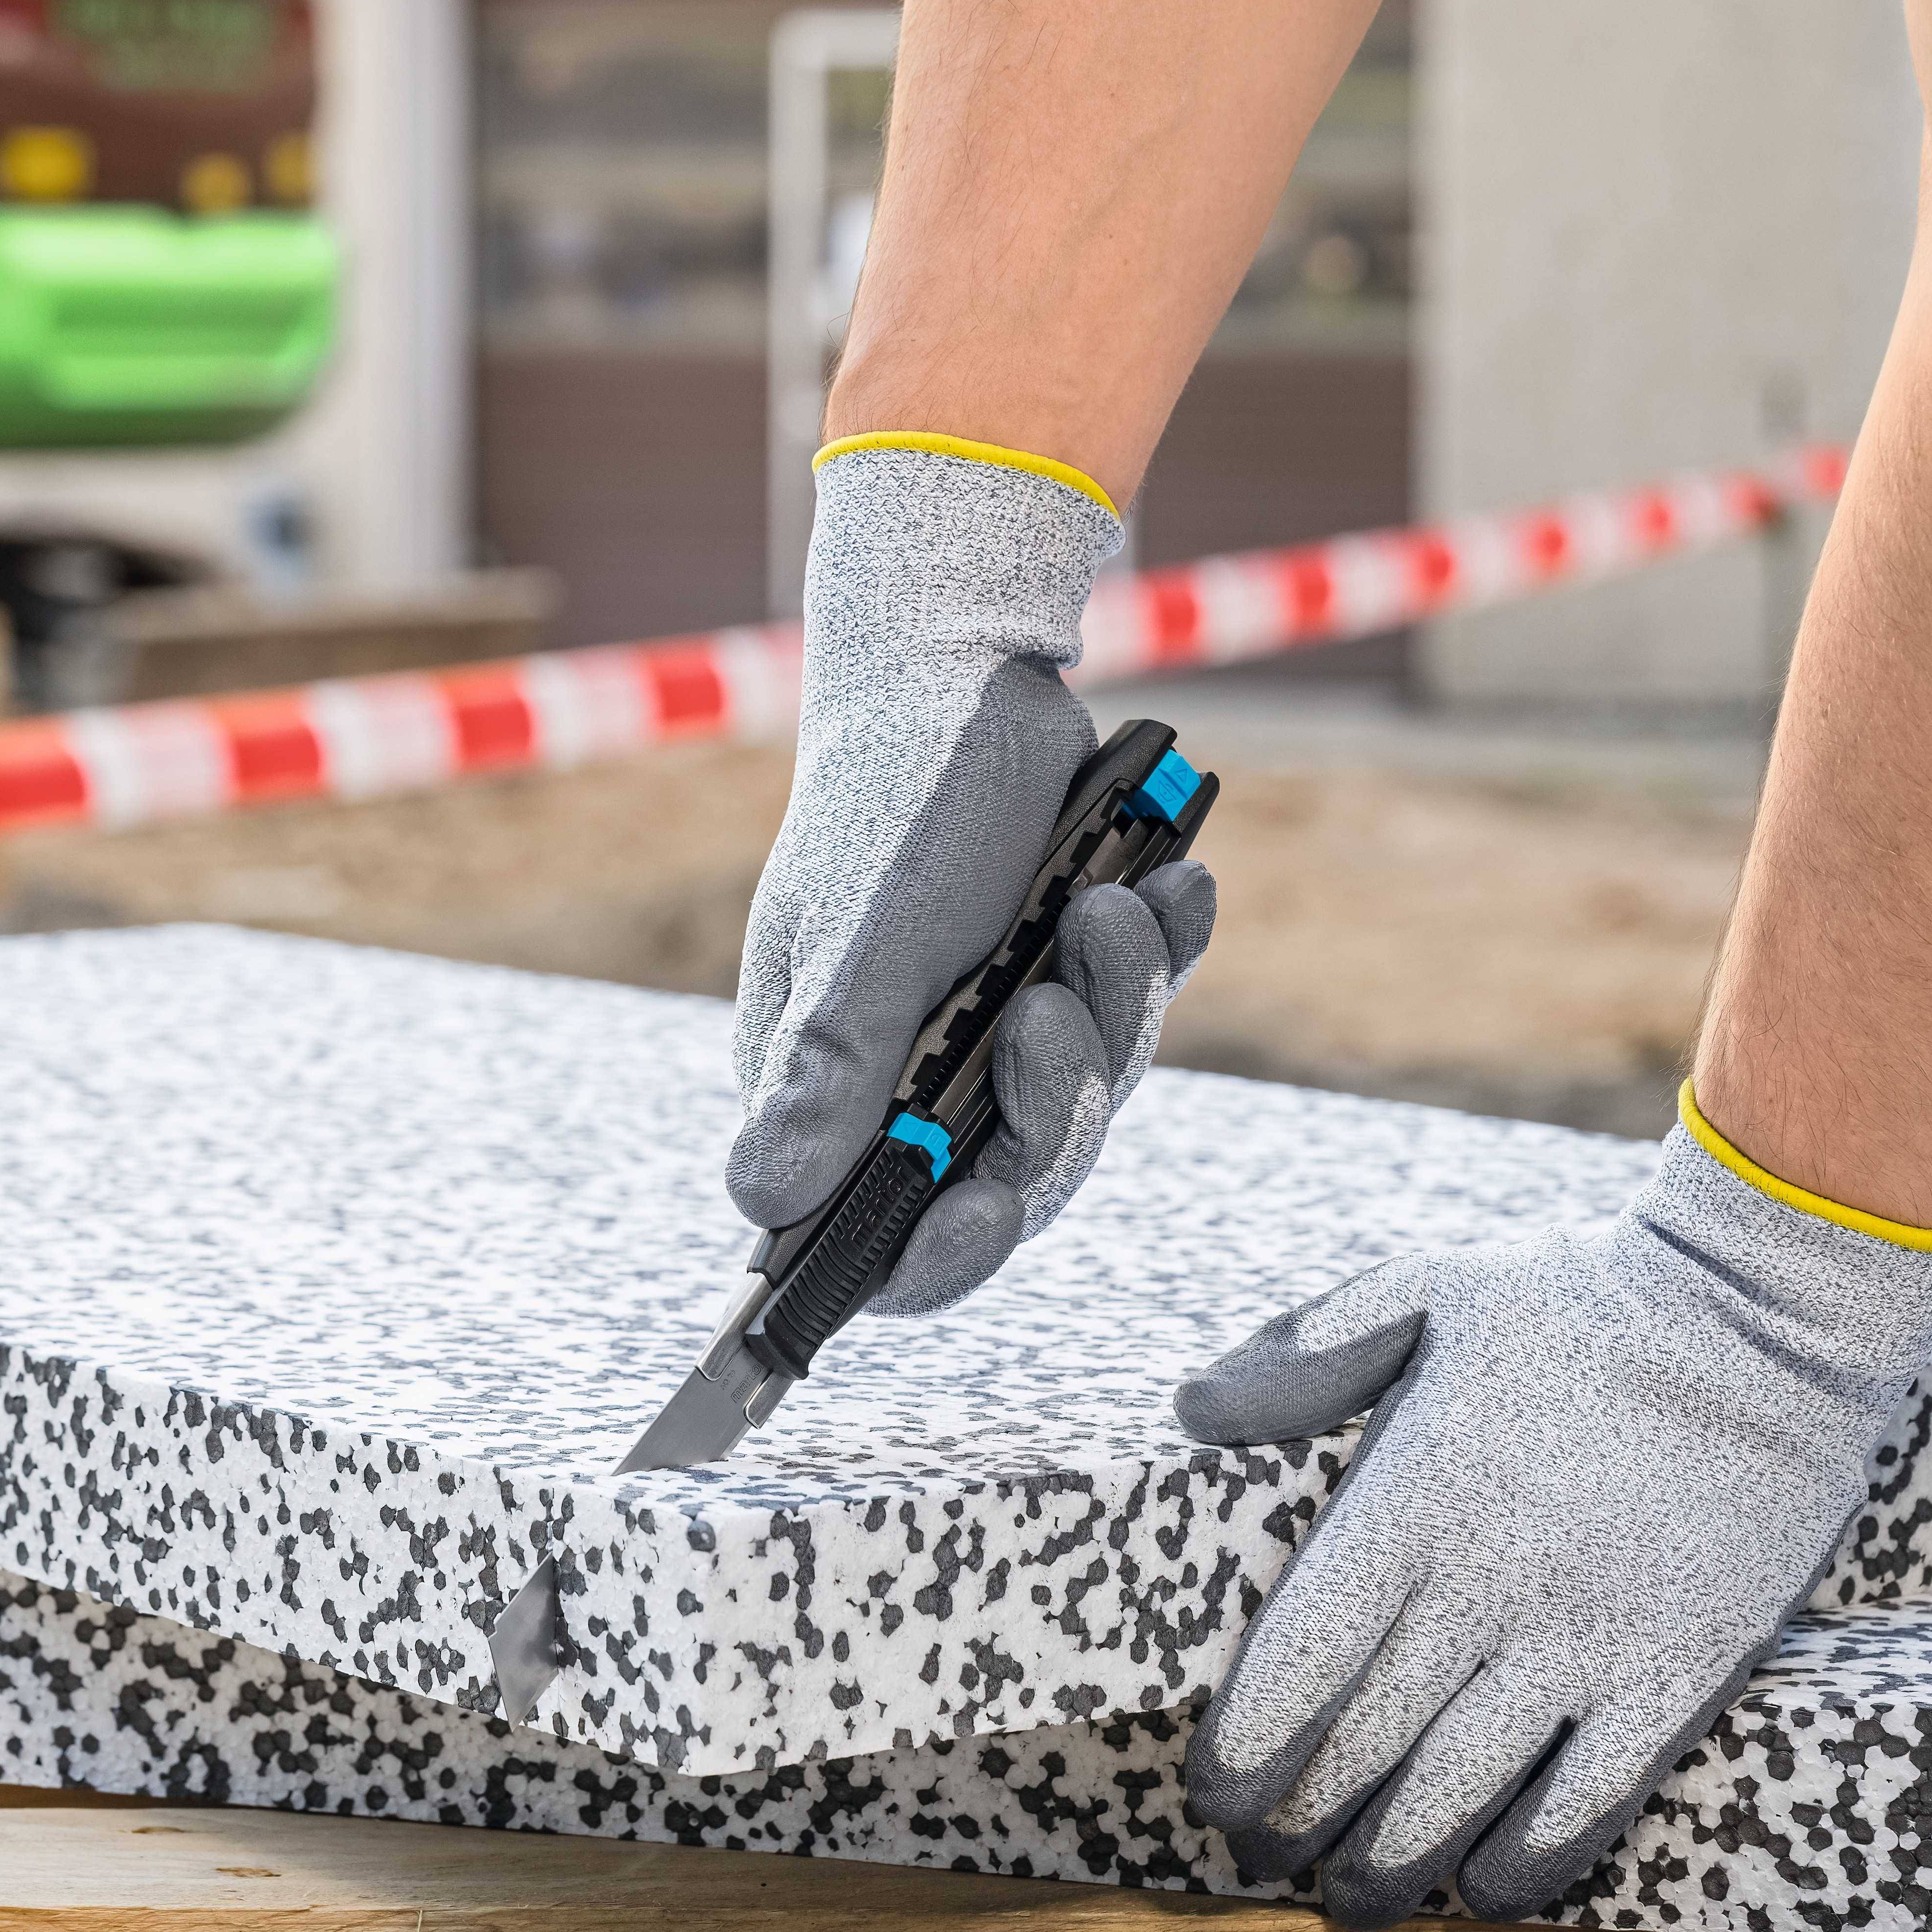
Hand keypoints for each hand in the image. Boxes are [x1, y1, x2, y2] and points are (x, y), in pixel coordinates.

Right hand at [731, 437, 1215, 1314]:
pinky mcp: (1072, 984)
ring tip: (1110, 907)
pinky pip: (1137, 1015)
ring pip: (1088, 1096)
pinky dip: (1162, 955)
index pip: (878, 1234)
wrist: (967, 678)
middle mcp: (915, 1082)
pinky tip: (1171, 888)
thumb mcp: (860, 940)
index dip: (936, 1253)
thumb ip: (825, 1072)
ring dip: (1114, 1007)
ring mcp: (999, 1037)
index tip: (989, 1207)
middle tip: (1052, 1007)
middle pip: (1011, 1176)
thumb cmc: (893, 805)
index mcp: (832, 1089)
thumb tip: (759, 1201)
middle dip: (1052, 1099)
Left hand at [1174, 1104, 1931, 1926]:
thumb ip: (1302, 1353)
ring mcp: (1590, 1635)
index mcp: (1416, 1500)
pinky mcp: (1680, 1667)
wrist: (1765, 1316)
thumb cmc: (1579, 1306)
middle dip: (1301, 1818)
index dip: (1246, 1748)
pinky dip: (1530, 1858)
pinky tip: (1485, 1891)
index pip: (1302, 1660)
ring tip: (1352, 1902)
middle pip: (1369, 1741)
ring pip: (1465, 1788)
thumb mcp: (1424, 1293)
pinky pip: (1591, 1794)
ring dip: (1396, 1859)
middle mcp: (1491, 1584)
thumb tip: (1194, 1411)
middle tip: (1264, 1860)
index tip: (1212, 1797)